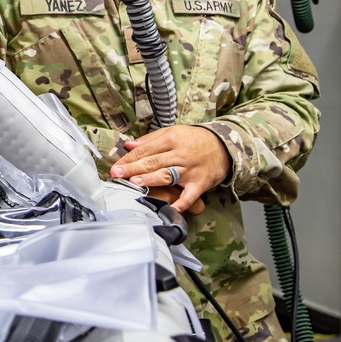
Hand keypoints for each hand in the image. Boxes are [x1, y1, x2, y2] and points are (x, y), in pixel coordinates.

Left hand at [110, 125, 230, 213]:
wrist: (224, 146)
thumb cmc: (194, 140)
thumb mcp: (173, 132)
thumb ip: (149, 140)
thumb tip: (129, 145)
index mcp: (171, 139)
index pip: (145, 150)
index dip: (129, 158)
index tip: (115, 166)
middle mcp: (179, 154)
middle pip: (153, 162)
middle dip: (133, 168)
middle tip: (117, 174)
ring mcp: (190, 170)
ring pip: (167, 175)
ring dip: (151, 179)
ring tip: (135, 182)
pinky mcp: (200, 183)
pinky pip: (190, 195)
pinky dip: (181, 203)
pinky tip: (170, 209)